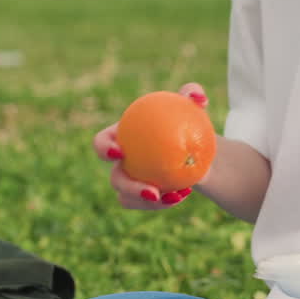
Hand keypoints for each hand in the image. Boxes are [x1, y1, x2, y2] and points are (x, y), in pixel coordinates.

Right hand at [92, 82, 208, 209]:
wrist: (198, 148)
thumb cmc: (188, 121)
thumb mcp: (192, 105)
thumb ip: (193, 94)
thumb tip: (197, 98)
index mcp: (120, 137)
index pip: (101, 143)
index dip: (103, 149)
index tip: (121, 152)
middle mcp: (121, 163)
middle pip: (115, 179)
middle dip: (130, 188)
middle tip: (154, 192)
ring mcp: (131, 183)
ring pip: (128, 198)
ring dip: (148, 203)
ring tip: (175, 197)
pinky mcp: (144, 198)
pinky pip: (148, 205)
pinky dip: (165, 202)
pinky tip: (184, 194)